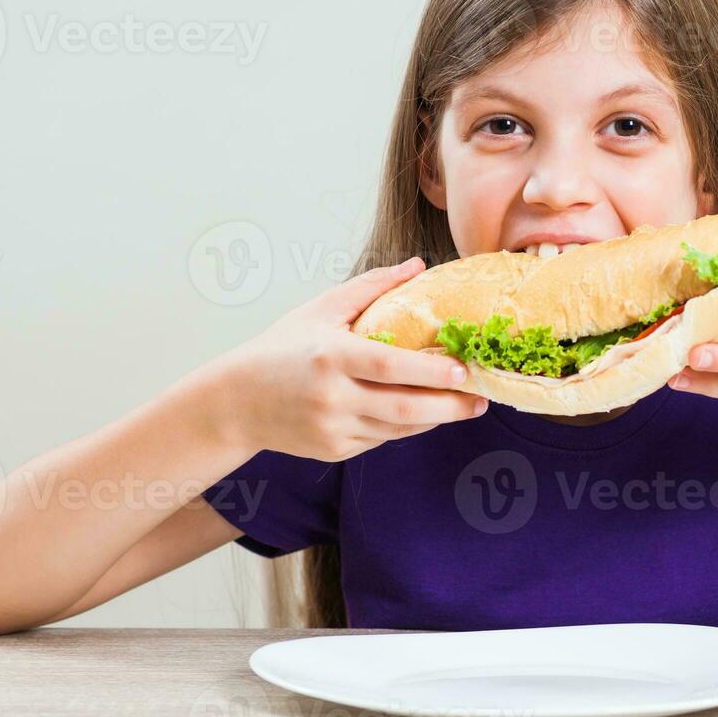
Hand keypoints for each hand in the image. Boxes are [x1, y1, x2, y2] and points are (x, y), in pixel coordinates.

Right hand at [208, 258, 487, 460]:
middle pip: (404, 409)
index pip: (388, 367)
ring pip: (398, 429)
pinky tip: (426, 412)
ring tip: (465, 404)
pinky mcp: (335, 451)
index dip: (430, 371)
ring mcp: (334, 429)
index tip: (463, 369)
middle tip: (482, 398)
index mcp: (330, 357)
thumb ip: (371, 287)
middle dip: (450, 407)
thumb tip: (418, 265)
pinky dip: (407, 427)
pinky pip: (382, 440)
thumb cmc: (281, 348)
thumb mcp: (320, 309)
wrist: (234, 403)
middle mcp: (333, 397)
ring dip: (434, 418)